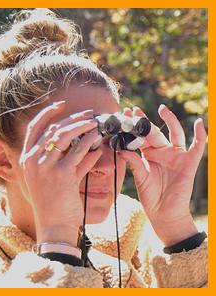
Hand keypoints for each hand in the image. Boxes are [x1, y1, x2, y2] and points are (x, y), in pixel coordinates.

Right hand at [19, 101, 101, 245]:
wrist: (53, 226)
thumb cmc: (52, 202)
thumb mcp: (49, 179)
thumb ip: (63, 161)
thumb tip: (85, 146)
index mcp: (27, 158)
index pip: (34, 127)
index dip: (48, 113)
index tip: (61, 105)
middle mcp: (33, 160)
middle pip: (53, 129)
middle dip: (73, 119)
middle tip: (89, 115)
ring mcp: (46, 167)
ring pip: (65, 136)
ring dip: (83, 127)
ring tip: (96, 124)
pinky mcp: (62, 175)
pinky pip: (79, 153)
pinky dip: (90, 145)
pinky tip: (98, 141)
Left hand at [119, 105, 206, 244]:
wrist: (164, 213)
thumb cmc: (150, 195)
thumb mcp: (140, 177)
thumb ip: (133, 162)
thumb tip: (121, 149)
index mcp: (148, 154)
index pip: (140, 137)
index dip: (133, 127)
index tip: (125, 114)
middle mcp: (162, 152)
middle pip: (154, 132)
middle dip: (145, 122)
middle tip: (135, 111)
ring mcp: (176, 156)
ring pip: (175, 133)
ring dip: (170, 121)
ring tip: (162, 109)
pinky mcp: (189, 162)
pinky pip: (197, 147)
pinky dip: (200, 135)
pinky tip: (198, 122)